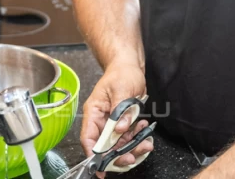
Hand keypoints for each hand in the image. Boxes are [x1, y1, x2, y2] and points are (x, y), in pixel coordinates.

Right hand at [80, 61, 153, 176]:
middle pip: (105, 146)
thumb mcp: (121, 90)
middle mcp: (101, 120)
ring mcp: (113, 123)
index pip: (89, 138)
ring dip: (132, 147)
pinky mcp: (123, 123)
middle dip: (118, 154)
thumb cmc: (122, 73)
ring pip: (119, 144)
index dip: (94, 154)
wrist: (130, 67)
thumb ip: (120, 111)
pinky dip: (137, 138)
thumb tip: (120, 129)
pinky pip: (129, 137)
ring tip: (146, 144)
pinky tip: (145, 131)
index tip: (102, 167)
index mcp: (94, 112)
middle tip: (132, 157)